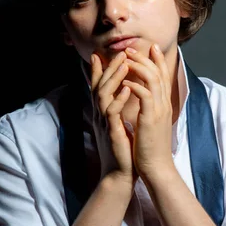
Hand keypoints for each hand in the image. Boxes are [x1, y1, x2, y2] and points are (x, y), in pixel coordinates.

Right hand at [90, 51, 136, 184]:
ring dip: (114, 78)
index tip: (102, 53)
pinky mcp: (111, 132)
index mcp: (103, 113)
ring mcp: (104, 123)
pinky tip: (126, 88)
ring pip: (103, 95)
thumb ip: (117, 110)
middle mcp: (101, 115)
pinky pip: (112, 112)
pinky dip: (119, 99)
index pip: (99, 86)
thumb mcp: (118, 125)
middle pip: (100, 85)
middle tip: (120, 52)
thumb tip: (120, 96)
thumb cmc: (122, 150)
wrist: (120, 173)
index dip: (100, 70)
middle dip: (109, 68)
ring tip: (124, 63)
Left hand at [122, 44, 173, 180]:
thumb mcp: (150, 123)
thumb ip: (149, 108)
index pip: (162, 77)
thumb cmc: (149, 147)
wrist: (155, 167)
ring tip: (126, 58)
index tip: (149, 47)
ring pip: (152, 79)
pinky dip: (135, 84)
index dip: (156, 60)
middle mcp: (163, 104)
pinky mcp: (151, 118)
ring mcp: (159, 111)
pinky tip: (124, 80)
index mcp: (163, 105)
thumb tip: (142, 97)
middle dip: (145, 58)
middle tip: (131, 48)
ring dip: (139, 66)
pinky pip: (145, 94)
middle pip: (158, 73)